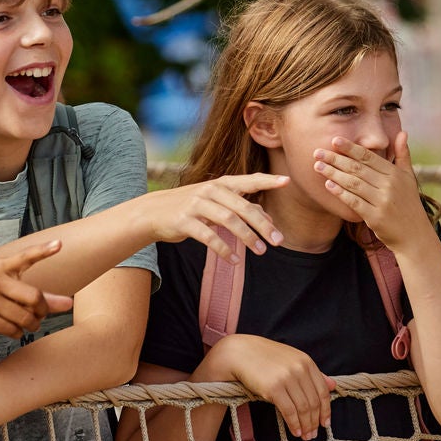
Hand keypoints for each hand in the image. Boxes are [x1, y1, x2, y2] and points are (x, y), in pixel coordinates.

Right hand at [0, 241, 74, 336]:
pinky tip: (14, 330)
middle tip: (41, 316)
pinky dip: (17, 333)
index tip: (60, 244)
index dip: (42, 251)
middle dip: (43, 310)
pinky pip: (10, 329)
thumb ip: (38, 295)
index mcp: (1, 267)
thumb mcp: (7, 286)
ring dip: (31, 325)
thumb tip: (69, 303)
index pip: (25, 257)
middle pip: (34, 297)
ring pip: (23, 317)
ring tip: (29, 325)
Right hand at [140, 173, 287, 260]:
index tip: (286, 181)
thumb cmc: (192, 207)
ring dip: (247, 238)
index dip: (267, 180)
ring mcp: (196, 205)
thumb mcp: (216, 203)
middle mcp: (210, 191)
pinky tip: (235, 260)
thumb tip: (268, 220)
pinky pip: (208, 237)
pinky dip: (224, 249)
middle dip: (263, 225)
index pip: (248, 180)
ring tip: (261, 251)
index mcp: (221, 184)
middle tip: (278, 241)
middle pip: (243, 207)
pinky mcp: (184, 221)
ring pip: (228, 221)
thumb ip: (241, 208)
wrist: (153, 212)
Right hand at [207, 333, 333, 440]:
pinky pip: (289, 411)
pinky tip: (295, 431)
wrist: (239, 353)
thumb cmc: (265, 358)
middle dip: (315, 421)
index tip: (325, 423)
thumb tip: (333, 385)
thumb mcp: (292, 361)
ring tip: (306, 436)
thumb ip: (313, 373)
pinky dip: (294, 424)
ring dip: (306, 425)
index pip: (323, 390)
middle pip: (314, 401)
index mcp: (306, 361)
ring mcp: (287, 378)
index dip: (326, 410)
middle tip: (314, 434)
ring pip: (303, 408)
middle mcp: (299, 369)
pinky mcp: (273, 388)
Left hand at [314, 132, 428, 248]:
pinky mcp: (375, 217)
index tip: (334, 140)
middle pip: (357, 168)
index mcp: (395, 174)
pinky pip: (354, 202)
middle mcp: (389, 186)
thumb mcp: (409, 177)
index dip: (350, 148)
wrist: (414, 235)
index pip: (368, 157)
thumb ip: (403, 154)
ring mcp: (382, 202)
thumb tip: (402, 132)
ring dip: (333, 174)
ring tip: (317, 166)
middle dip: (335, 159)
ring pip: (353, 183)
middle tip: (317, 152)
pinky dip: (340, 193)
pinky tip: (328, 185)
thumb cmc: (409, 204)